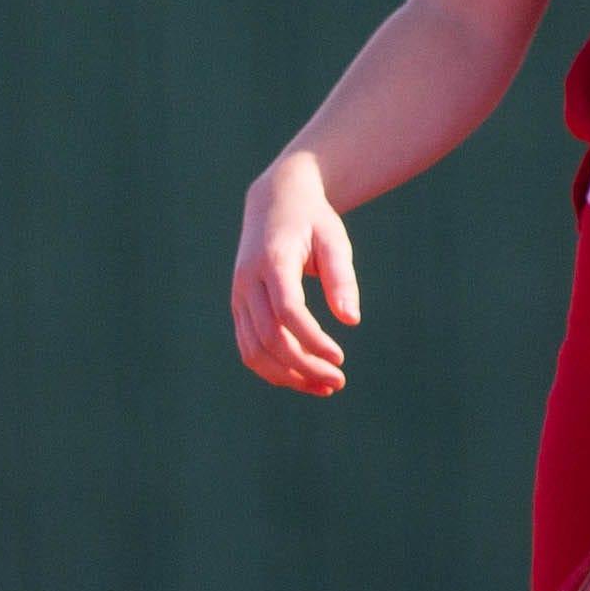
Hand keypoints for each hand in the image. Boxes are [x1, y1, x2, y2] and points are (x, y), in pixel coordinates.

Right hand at [232, 150, 360, 395]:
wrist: (273, 203)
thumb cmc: (312, 221)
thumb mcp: (334, 240)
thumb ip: (342, 279)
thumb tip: (351, 321)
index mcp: (272, 261)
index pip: (287, 311)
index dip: (312, 339)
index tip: (339, 358)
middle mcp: (248, 282)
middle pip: (269, 337)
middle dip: (303, 366)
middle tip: (338, 381)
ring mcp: (238, 297)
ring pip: (253, 350)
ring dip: (287, 376)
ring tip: (324, 387)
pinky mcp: (239, 308)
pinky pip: (249, 348)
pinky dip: (272, 369)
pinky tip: (302, 378)